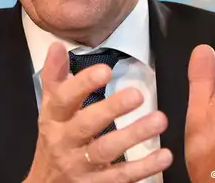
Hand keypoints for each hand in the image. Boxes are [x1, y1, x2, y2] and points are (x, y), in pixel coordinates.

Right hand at [23, 42, 172, 182]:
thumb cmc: (55, 140)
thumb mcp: (51, 110)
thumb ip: (55, 77)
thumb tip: (57, 46)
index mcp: (53, 119)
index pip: (64, 99)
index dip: (83, 84)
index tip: (105, 70)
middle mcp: (64, 142)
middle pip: (86, 125)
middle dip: (111, 109)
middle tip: (137, 95)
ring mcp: (80, 166)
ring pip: (106, 151)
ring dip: (134, 135)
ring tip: (159, 120)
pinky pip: (121, 177)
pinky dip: (144, 167)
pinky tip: (164, 155)